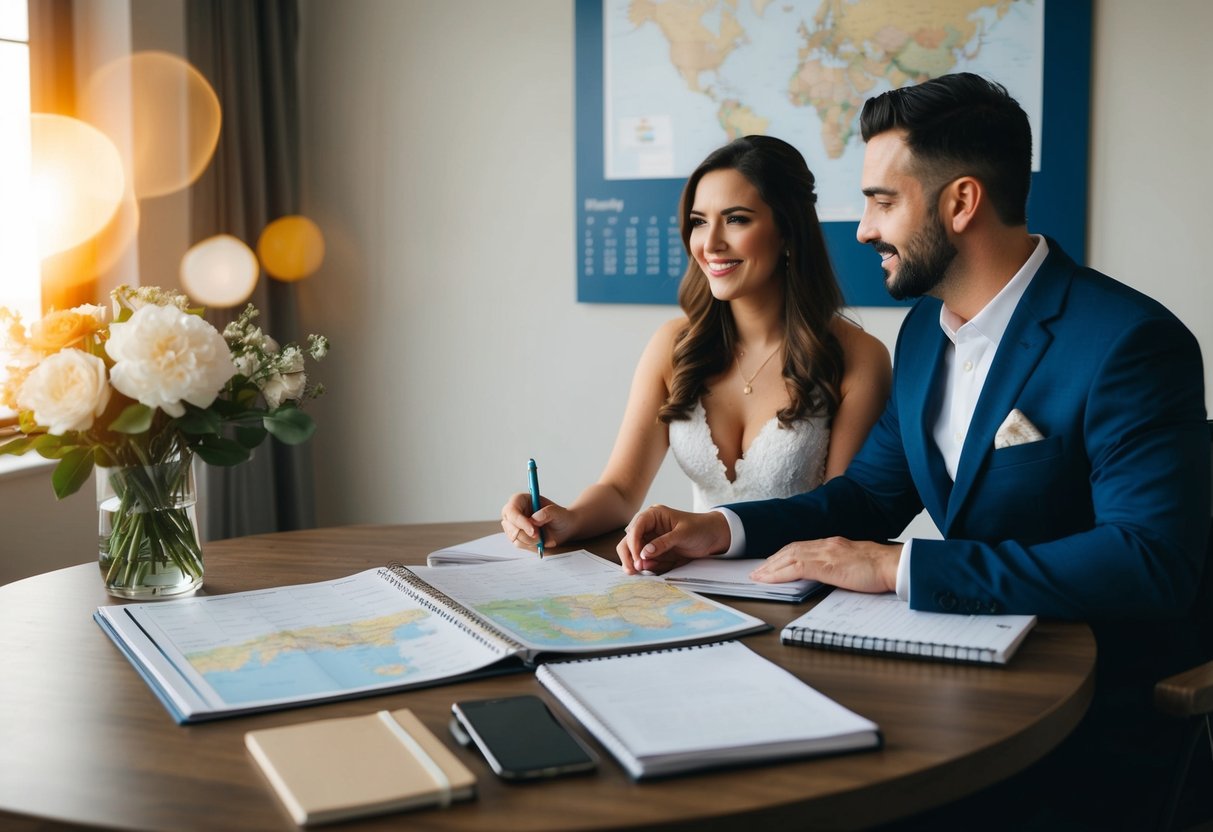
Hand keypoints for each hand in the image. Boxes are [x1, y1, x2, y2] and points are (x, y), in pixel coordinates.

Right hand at [500, 493, 576, 549]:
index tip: (533, 530)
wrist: (563, 528)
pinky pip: (518, 544)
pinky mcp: (516, 536)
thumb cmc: (559, 517)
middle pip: (509, 525)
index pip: (512, 510)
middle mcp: (513, 512)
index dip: (520, 521)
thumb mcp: (558, 512)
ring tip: (542, 537)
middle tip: (540, 536)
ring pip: (513, 536)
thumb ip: (547, 513)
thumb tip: (534, 519)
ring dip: (529, 540)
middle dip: (525, 533)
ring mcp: (513, 525)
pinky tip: (539, 540)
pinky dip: (530, 544)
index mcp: (520, 500)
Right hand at [616, 505, 730, 574]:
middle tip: (635, 570)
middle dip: (630, 555)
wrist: (713, 537)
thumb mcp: (683, 534)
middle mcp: (648, 527)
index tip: (638, 557)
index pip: (636, 527)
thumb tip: (644, 553)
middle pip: (628, 541)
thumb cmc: (700, 528)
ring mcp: (650, 540)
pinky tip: (651, 571)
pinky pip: (644, 561)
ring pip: (632, 552)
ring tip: (642, 572)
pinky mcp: (654, 552)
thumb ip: (663, 543)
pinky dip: (646, 567)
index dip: (634, 542)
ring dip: (635, 563)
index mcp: (653, 515)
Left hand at [749, 537, 900, 593]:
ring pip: (790, 556)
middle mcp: (827, 545)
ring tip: (758, 576)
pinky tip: (770, 579)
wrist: (895, 565)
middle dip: (772, 560)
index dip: (784, 555)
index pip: (802, 547)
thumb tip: (834, 574)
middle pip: (792, 549)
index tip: (773, 563)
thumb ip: (842, 565)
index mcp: (835, 544)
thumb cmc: (882, 568)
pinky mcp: (827, 565)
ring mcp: (826, 553)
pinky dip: (780, 573)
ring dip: (771, 567)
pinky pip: (796, 567)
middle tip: (758, 571)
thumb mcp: (857, 564)